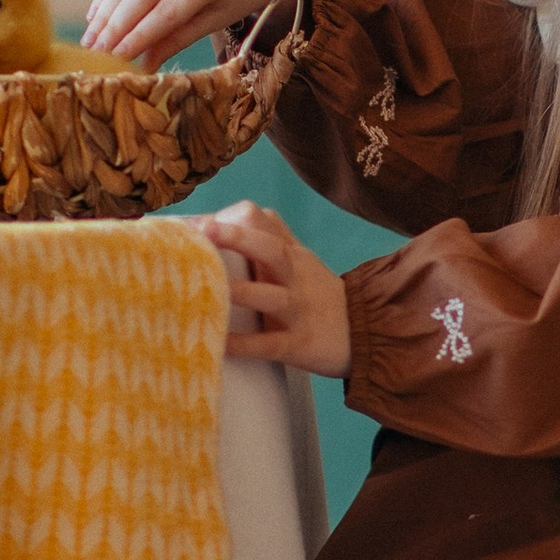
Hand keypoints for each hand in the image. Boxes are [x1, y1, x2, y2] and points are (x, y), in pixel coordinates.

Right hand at [84, 0, 300, 70]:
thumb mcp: (216, 20)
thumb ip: (179, 38)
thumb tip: (143, 66)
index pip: (167, 11)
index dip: (139, 36)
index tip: (116, 58)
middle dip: (115, 26)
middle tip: (94, 53)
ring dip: (104, 10)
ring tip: (89, 41)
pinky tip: (95, 15)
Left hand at [199, 201, 351, 376]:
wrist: (365, 333)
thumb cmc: (320, 294)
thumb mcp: (302, 259)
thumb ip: (273, 236)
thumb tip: (231, 215)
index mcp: (291, 254)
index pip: (262, 221)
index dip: (228, 221)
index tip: (194, 227)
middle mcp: (295, 276)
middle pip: (269, 249)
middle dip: (236, 239)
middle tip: (201, 234)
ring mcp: (298, 310)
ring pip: (269, 296)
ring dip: (238, 292)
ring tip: (205, 289)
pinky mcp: (300, 344)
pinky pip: (270, 343)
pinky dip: (245, 344)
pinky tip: (221, 343)